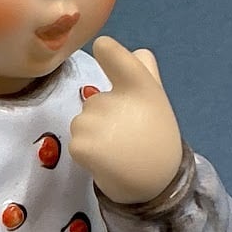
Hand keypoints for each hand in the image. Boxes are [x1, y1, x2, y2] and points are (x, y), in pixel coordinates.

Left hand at [69, 36, 182, 203]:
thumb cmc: (156, 139)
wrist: (155, 184)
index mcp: (139, 86)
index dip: (107, 50)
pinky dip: (87, 154)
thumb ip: (145, 74)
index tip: (102, 47)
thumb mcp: (156, 102)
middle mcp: (116, 100)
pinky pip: (75, 143)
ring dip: (93, 137)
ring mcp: (96, 123)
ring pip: (81, 122)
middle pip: (93, 101)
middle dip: (103, 118)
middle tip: (127, 136)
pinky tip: (106, 161)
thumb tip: (139, 51)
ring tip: (117, 150)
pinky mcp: (81, 145)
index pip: (116, 56)